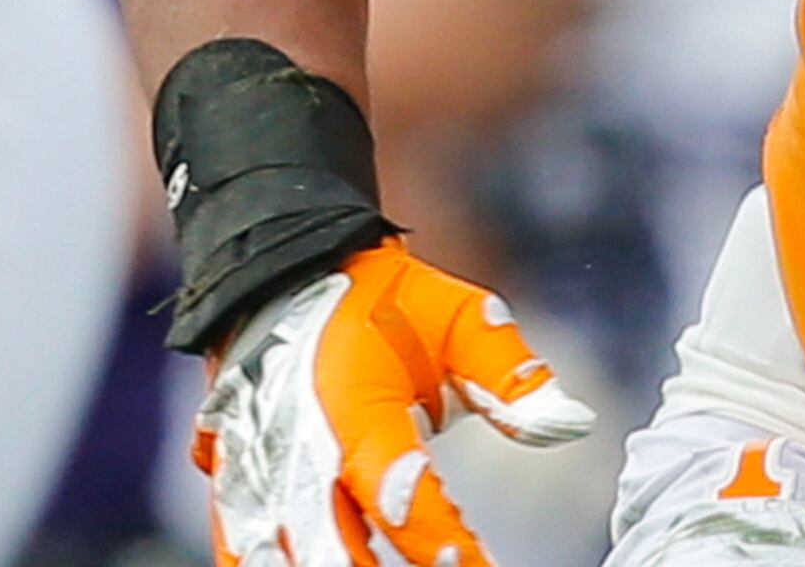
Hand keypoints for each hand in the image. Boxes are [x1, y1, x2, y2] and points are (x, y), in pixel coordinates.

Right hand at [192, 239, 595, 566]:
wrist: (281, 268)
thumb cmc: (383, 299)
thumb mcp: (461, 318)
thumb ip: (510, 375)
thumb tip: (575, 423)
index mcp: (356, 410)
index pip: (405, 498)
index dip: (445, 543)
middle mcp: (296, 448)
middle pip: (329, 547)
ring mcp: (253, 467)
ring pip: (269, 551)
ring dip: (310, 565)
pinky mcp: (229, 476)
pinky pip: (236, 540)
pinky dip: (261, 559)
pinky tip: (296, 566)